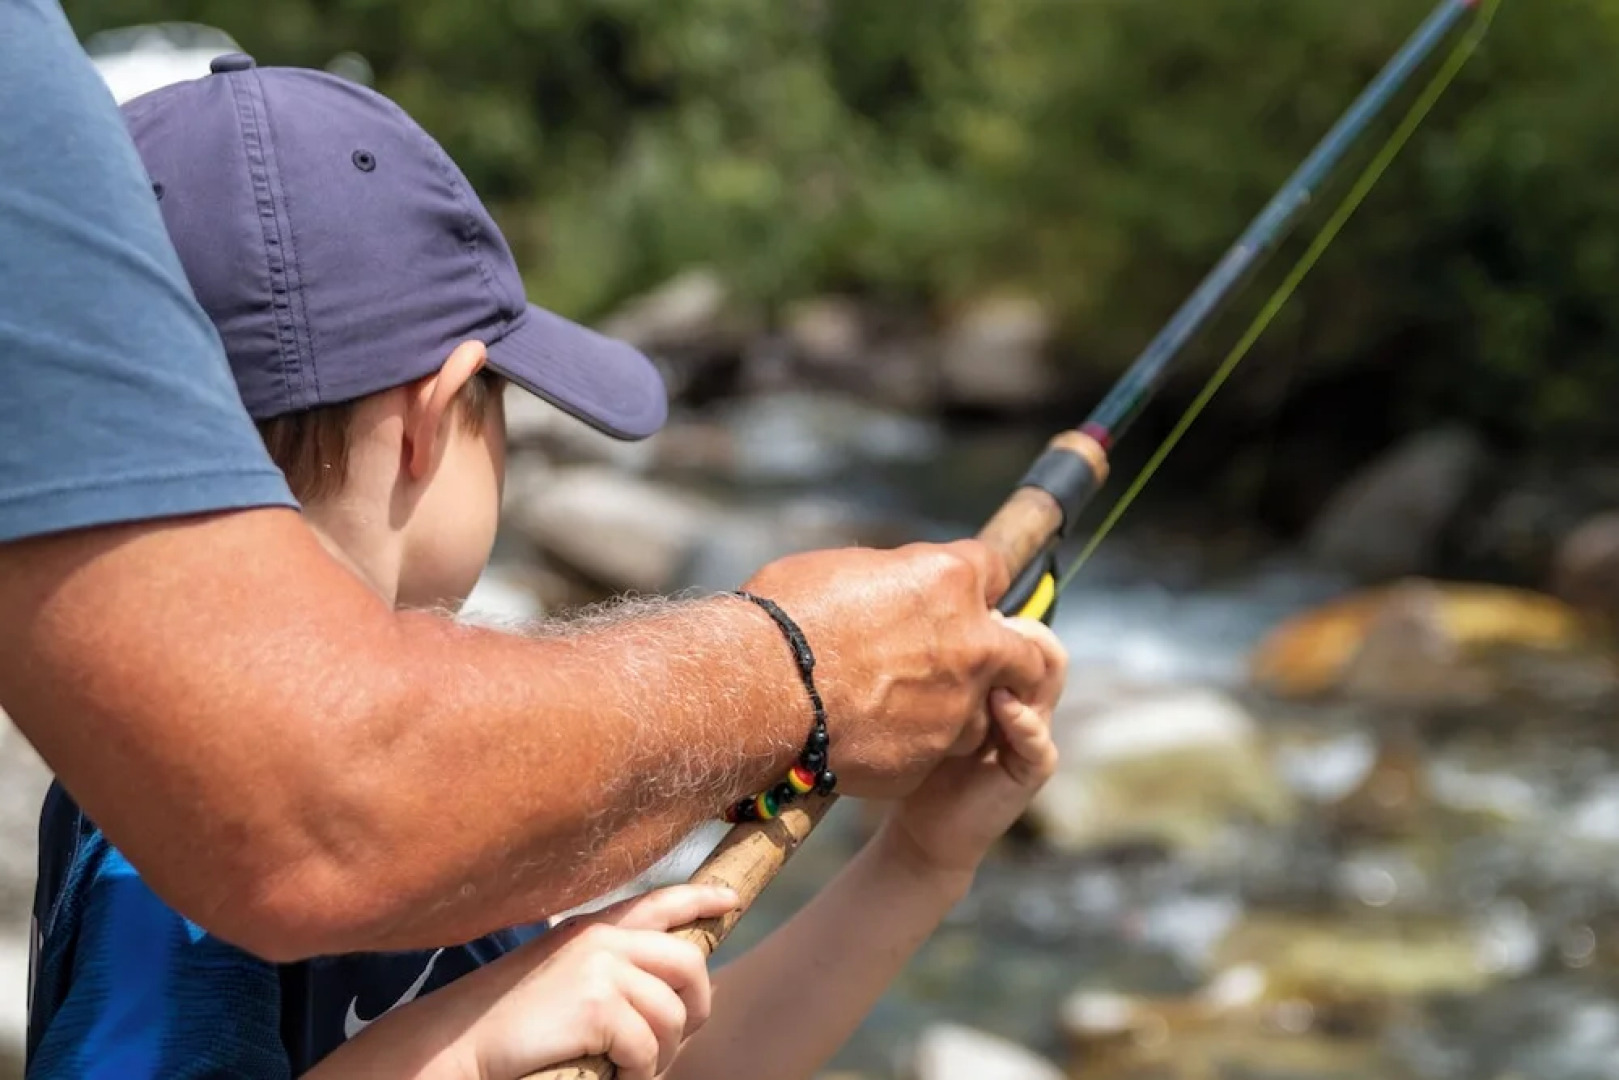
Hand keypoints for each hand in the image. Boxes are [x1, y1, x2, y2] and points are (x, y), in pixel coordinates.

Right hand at [470, 885, 735, 1079]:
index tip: (731, 901)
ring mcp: (601, 968)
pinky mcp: (597, 1006)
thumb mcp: (561, 975)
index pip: (661, 900)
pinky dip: (639, 1073)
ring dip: (662, 1055)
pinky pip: (647, 1047)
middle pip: (688, 963)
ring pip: (671, 1015)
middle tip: (680, 1041)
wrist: (456, 1042)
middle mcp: (603, 938)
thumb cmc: (507, 1020)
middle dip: (697, 1007)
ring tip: (636, 1072)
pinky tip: (618, 1078)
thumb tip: (666, 994)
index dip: (701, 898)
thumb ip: (609, 969)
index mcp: (593, 926)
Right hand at [740, 541, 1050, 798]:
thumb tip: (895, 589)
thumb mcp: (838, 572)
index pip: (994, 571)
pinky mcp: (932, 759)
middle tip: (973, 660)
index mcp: (950, 580)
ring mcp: (956, 708)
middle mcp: (971, 643)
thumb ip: (889, 580)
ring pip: (979, 709)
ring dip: (955, 707)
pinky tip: (871, 736)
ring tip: (899, 706)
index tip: (961, 597)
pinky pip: (936, 752)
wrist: (752, 695)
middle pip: (1022, 650)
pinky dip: (913, 745)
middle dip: (1004, 654)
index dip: (975, 586)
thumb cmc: (780, 619)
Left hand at [884, 616, 1065, 875]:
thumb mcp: (924, 700)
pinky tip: (996, 704)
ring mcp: (1034, 733)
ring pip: (1049, 679)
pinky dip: (1020, 718)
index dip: (999, 614)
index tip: (961, 606)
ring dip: (1020, 664)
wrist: (922, 826)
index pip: (1024, 629)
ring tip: (986, 659)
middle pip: (1044, 646)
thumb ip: (932, 665)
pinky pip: (1038, 737)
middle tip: (979, 626)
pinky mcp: (1032, 769)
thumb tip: (913, 609)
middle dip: (1015, 631)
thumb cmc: (919, 755)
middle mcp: (1027, 699)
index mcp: (1006, 680)